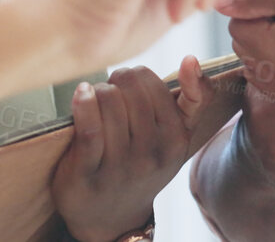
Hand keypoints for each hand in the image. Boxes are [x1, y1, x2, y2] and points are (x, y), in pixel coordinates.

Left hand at [51, 66, 191, 241]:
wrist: (110, 216)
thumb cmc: (142, 163)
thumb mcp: (174, 138)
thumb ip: (192, 100)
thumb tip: (191, 59)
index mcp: (176, 141)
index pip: (156, 85)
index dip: (138, 76)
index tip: (131, 81)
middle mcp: (151, 156)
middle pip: (130, 90)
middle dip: (116, 81)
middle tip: (110, 90)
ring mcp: (120, 167)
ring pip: (109, 102)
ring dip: (97, 92)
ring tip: (95, 100)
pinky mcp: (88, 174)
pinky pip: (89, 129)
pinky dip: (83, 103)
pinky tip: (82, 94)